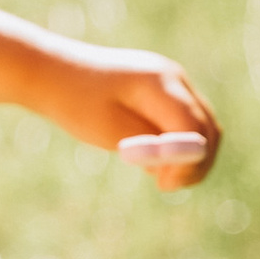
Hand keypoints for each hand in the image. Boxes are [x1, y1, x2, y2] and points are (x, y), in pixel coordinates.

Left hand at [26, 37, 221, 187]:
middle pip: (208, 127)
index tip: (163, 185)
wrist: (51, 73)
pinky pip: (185, 121)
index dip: (188, 162)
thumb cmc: (75, 102)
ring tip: (160, 177)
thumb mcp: (111, 131)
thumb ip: (150, 146)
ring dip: (190, 156)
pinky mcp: (163, 90)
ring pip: (202, 126)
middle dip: (197, 163)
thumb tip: (181, 165)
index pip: (194, 128)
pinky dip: (179, 145)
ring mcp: (171, 81)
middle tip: (166, 185)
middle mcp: (173, 77)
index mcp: (160, 82)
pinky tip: (152, 162)